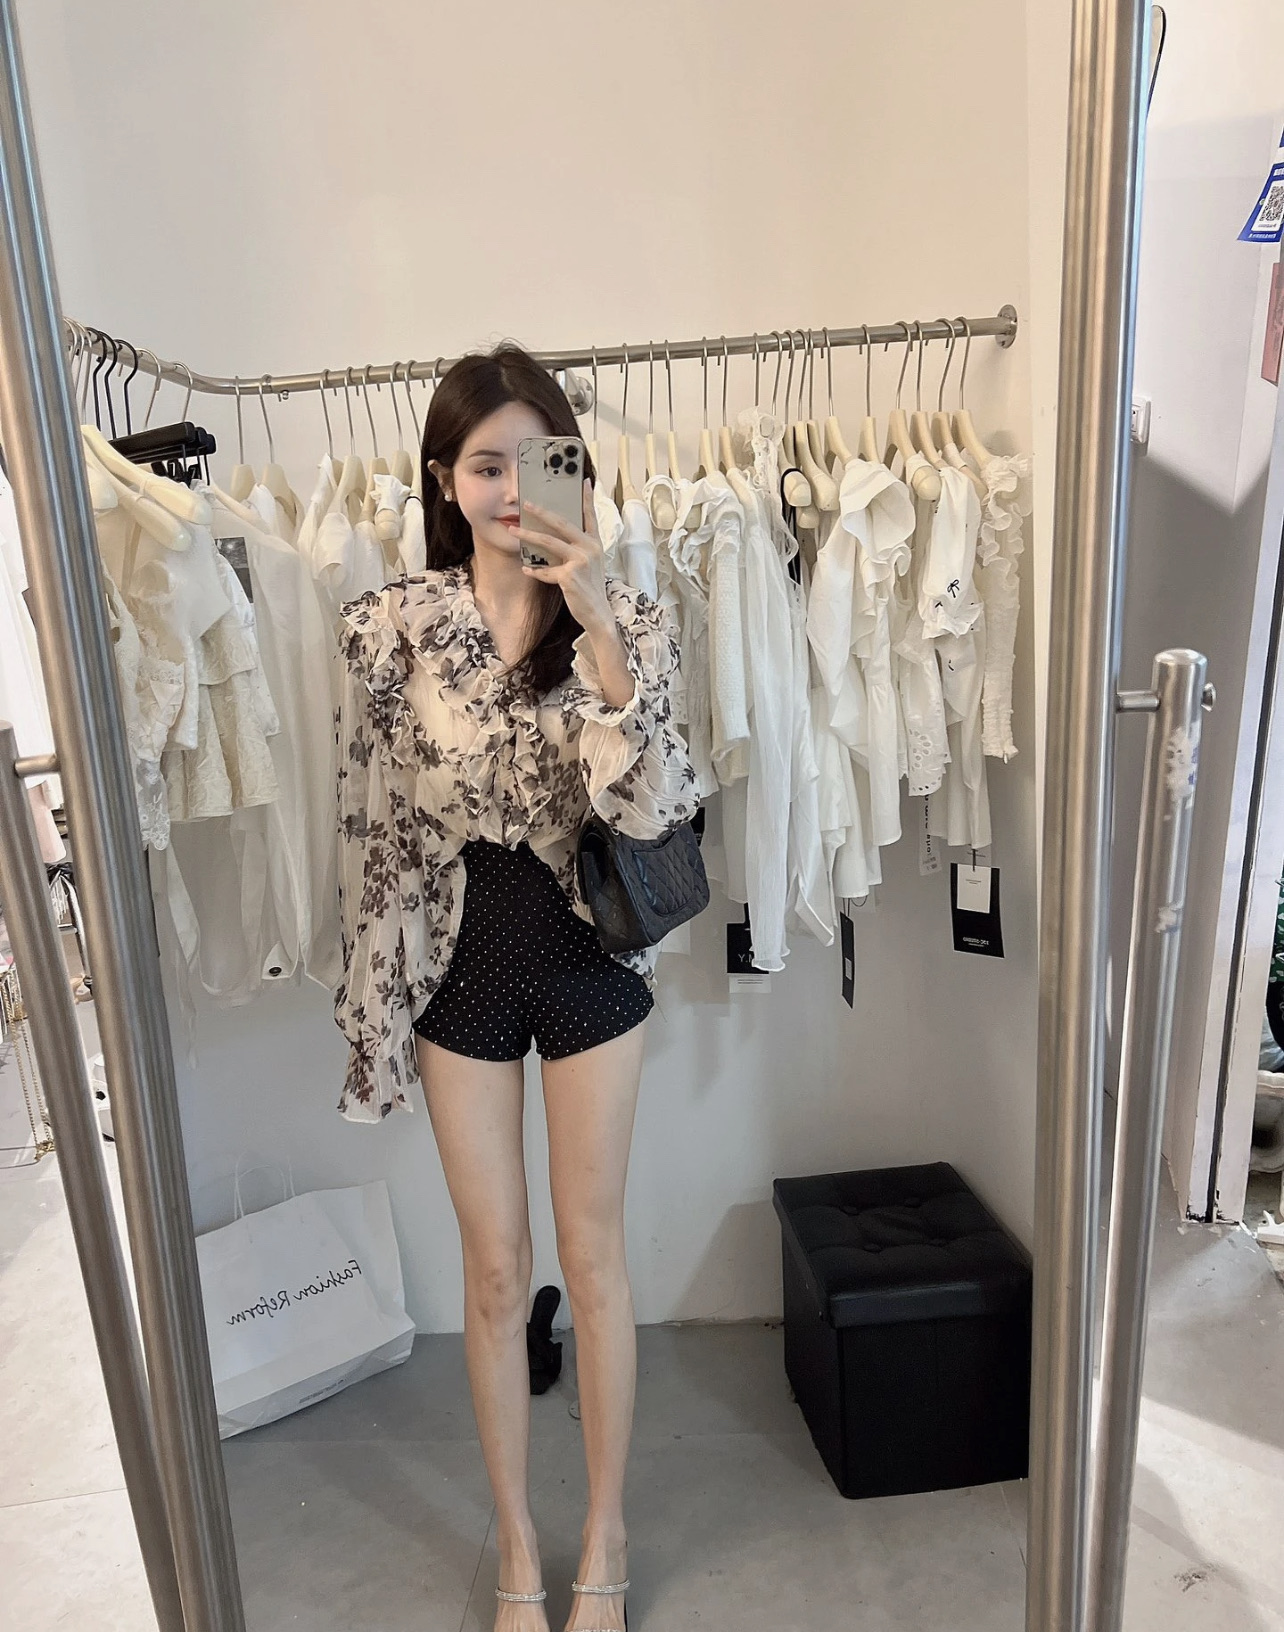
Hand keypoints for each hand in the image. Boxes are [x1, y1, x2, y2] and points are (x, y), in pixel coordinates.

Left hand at [513, 480, 613, 635]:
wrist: (598, 613)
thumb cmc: (590, 589)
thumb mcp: (589, 565)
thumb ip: (576, 549)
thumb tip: (553, 537)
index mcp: (595, 543)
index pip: (590, 516)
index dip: (587, 498)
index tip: (585, 481)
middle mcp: (590, 549)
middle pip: (562, 523)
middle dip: (542, 512)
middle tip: (526, 503)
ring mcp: (580, 562)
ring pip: (549, 542)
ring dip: (528, 535)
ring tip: (513, 530)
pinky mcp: (569, 576)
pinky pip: (545, 571)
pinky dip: (535, 571)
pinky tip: (527, 569)